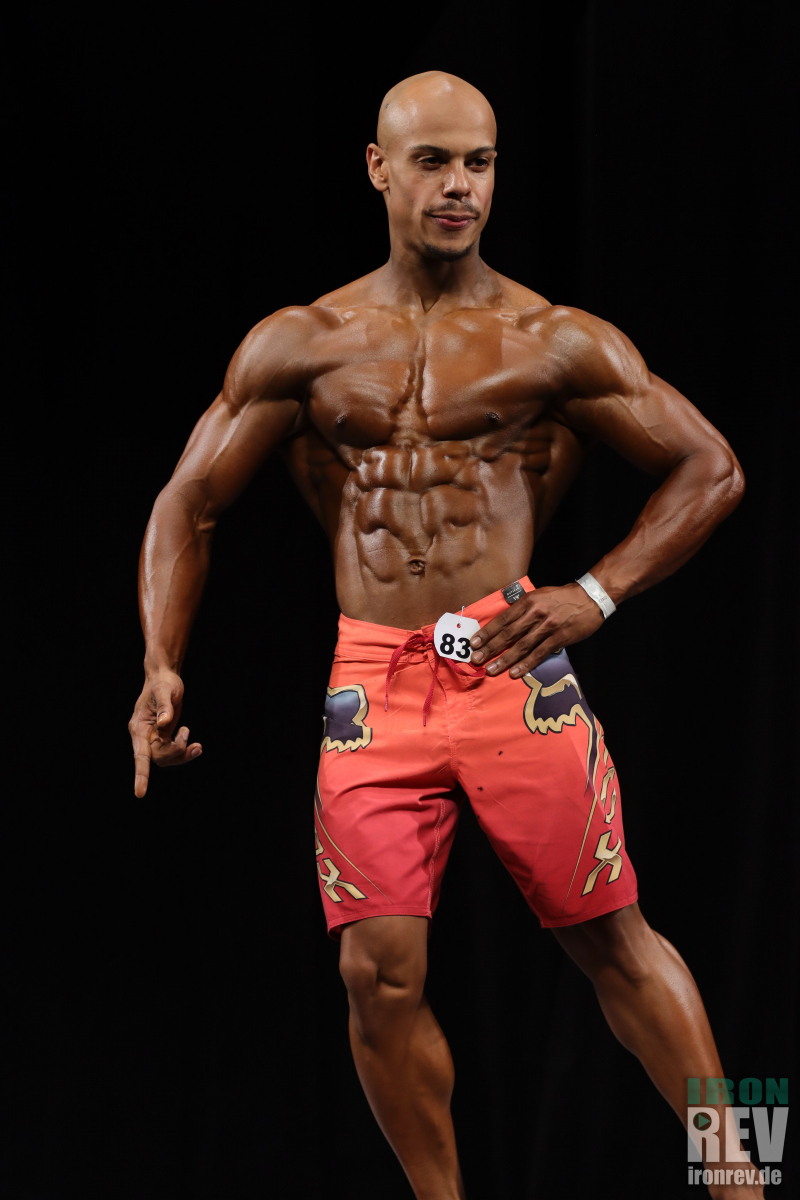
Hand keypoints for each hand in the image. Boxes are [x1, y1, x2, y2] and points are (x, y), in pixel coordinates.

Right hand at [128, 670, 201, 797]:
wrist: (166, 677)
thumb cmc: (163, 682)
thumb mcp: (165, 690)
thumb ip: (165, 706)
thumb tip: (164, 723)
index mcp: (139, 727)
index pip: (140, 754)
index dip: (141, 774)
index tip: (140, 793)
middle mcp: (143, 735)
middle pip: (158, 758)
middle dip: (177, 755)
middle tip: (195, 745)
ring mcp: (153, 737)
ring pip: (166, 758)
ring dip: (183, 756)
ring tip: (198, 747)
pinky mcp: (163, 737)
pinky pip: (172, 752)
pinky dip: (185, 752)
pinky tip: (196, 747)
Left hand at [470, 583, 604, 676]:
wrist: (591, 598)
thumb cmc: (562, 597)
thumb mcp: (539, 595)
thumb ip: (523, 608)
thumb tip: (504, 623)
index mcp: (528, 602)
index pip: (502, 619)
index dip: (487, 632)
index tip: (474, 643)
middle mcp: (535, 614)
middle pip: (508, 634)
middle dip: (490, 648)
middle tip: (476, 659)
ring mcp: (547, 627)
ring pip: (521, 646)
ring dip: (504, 659)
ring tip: (490, 669)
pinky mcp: (559, 638)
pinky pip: (539, 654)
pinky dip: (526, 664)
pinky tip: (514, 673)